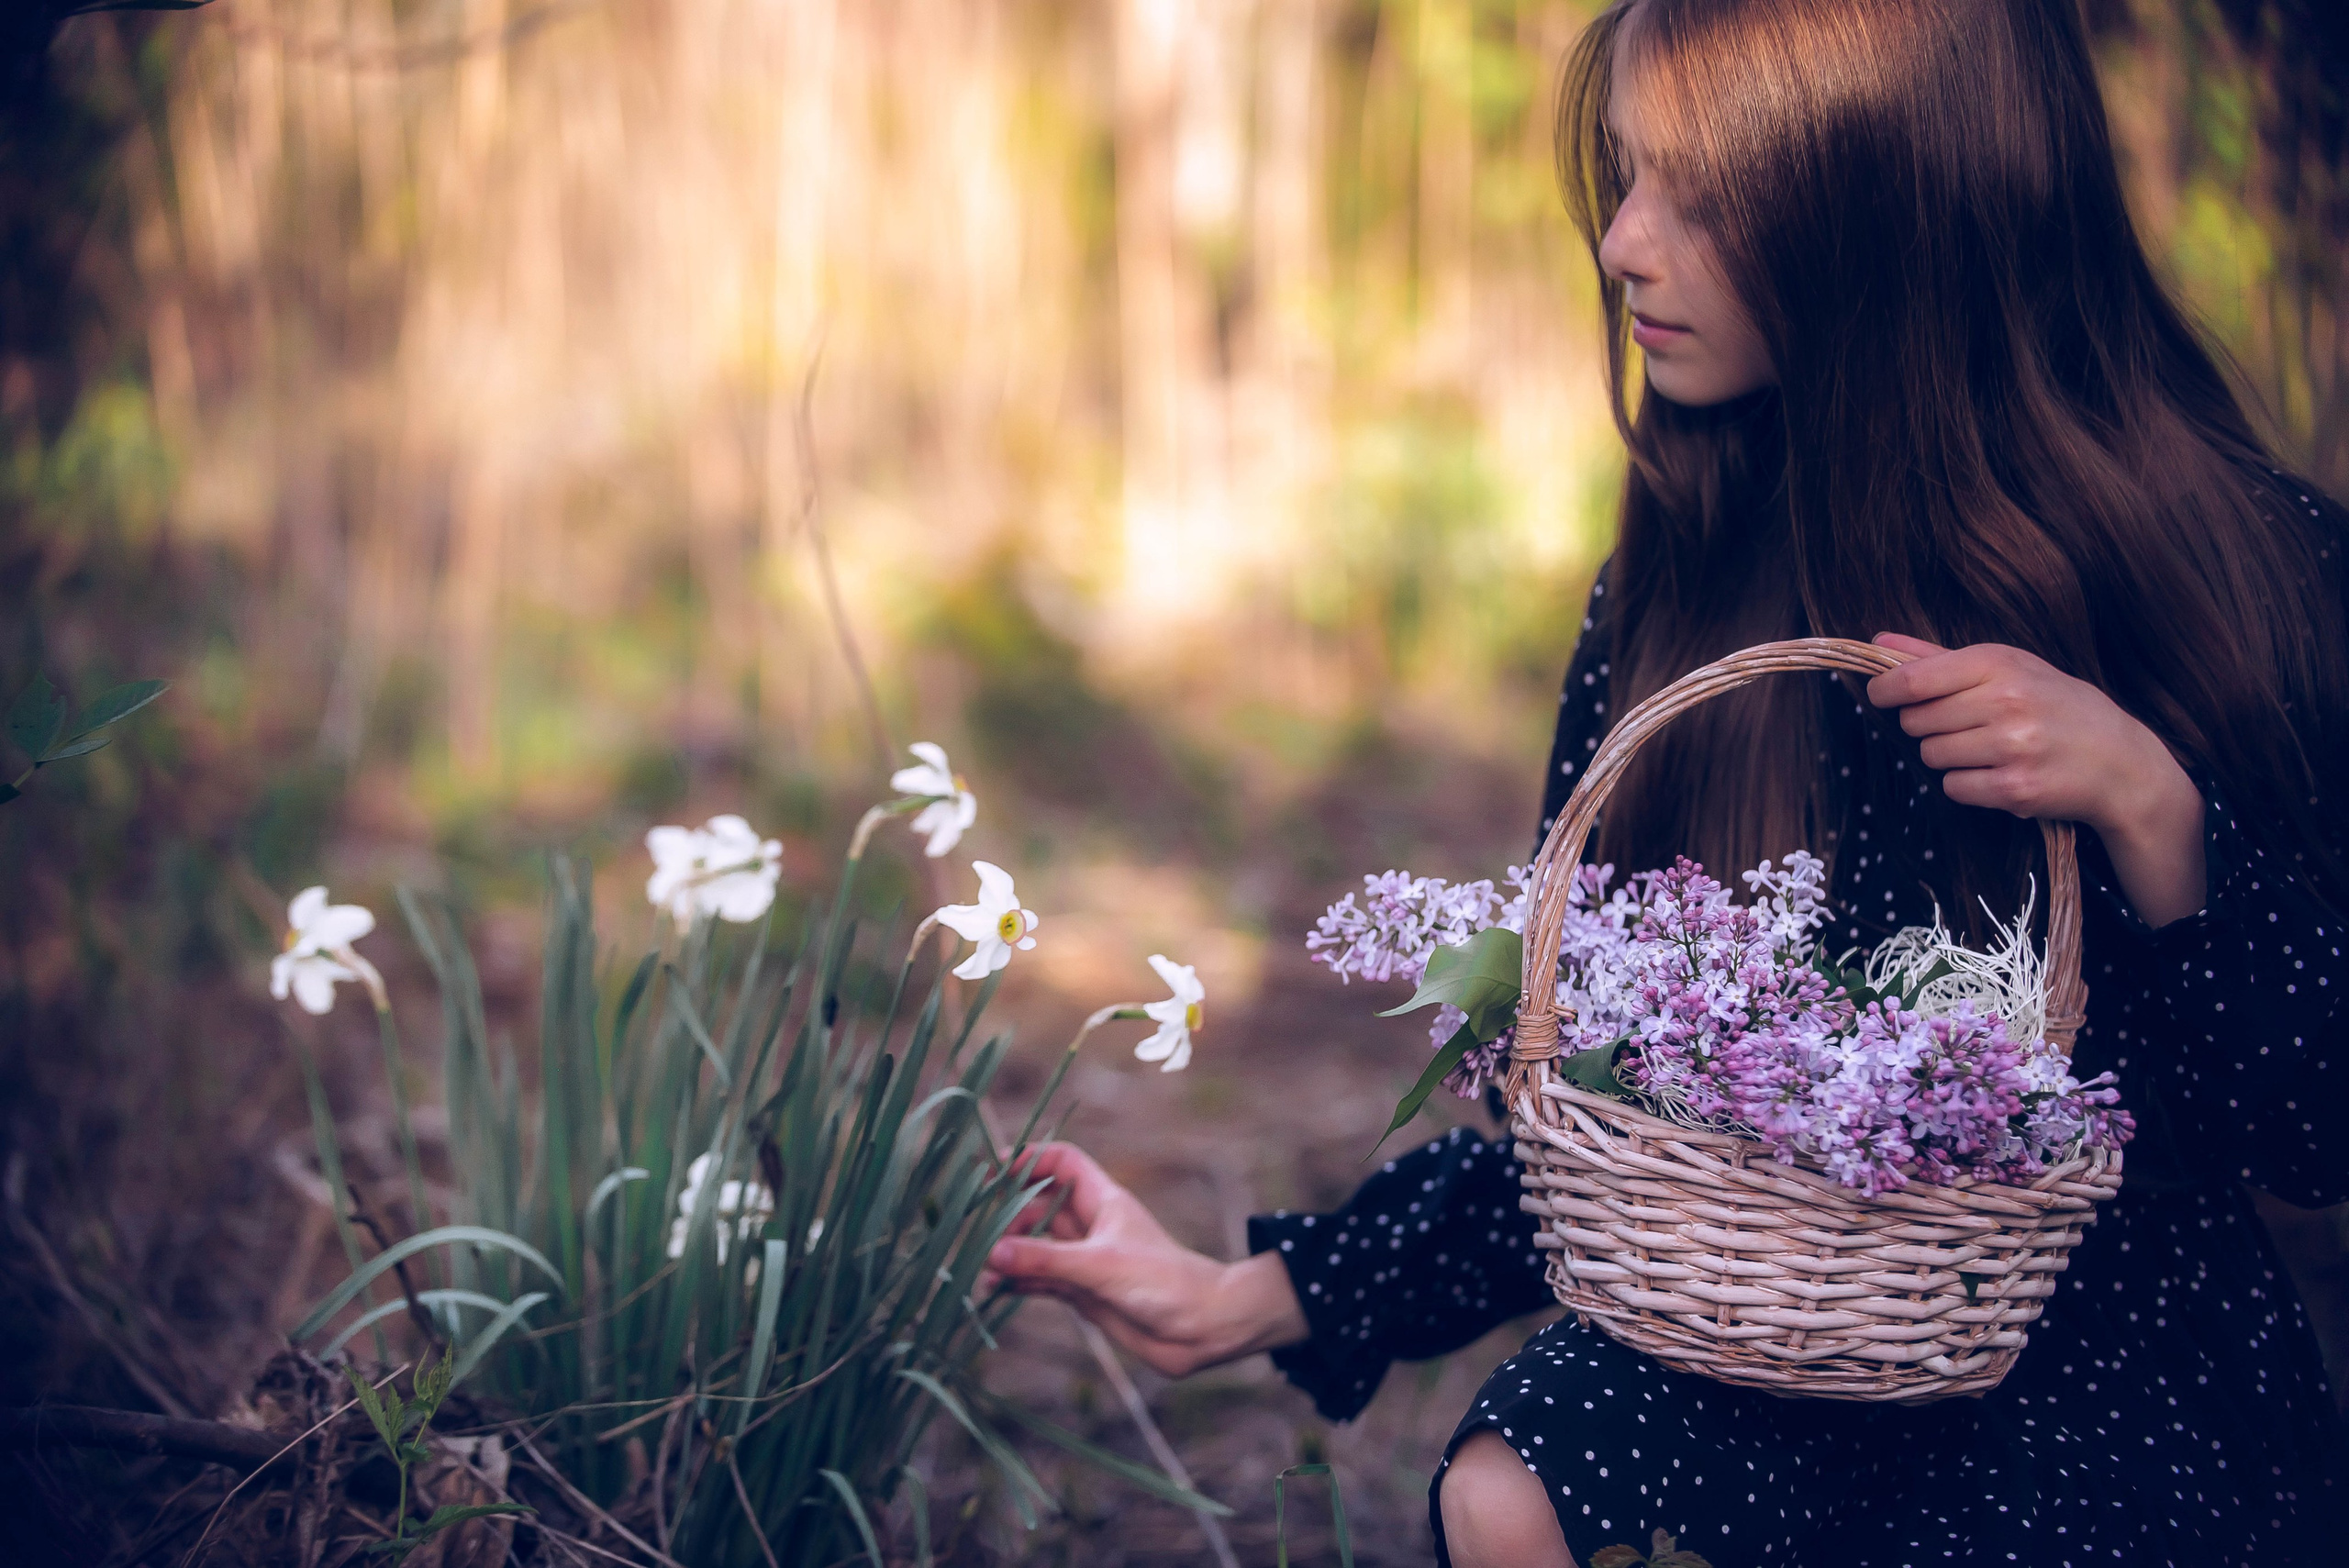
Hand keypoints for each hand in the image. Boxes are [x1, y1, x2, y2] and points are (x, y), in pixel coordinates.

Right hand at [987, 1143, 1308, 1377]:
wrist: (1202, 1328)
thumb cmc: (1164, 1282)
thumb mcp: (1100, 1265)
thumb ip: (1046, 1260)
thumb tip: (993, 1252)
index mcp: (1104, 1202)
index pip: (1063, 1163)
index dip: (1033, 1159)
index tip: (997, 1168)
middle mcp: (1093, 1228)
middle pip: (1041, 1206)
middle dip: (1010, 1213)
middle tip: (982, 1231)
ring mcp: (1087, 1261)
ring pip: (1037, 1247)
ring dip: (1010, 1252)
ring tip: (982, 1265)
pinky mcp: (1084, 1293)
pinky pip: (1042, 1281)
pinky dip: (1018, 1283)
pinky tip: (995, 1290)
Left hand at [1865, 633, 2207, 925]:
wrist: (2121, 761)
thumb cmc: (2057, 706)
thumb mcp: (2009, 667)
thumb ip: (1938, 656)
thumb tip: (1878, 643)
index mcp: (2000, 664)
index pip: (1913, 680)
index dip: (1885, 690)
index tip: (1882, 695)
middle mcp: (2006, 703)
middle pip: (1916, 720)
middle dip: (1928, 724)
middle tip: (1965, 724)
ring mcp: (2012, 747)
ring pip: (1931, 755)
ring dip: (1949, 756)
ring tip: (1988, 748)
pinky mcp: (2015, 789)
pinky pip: (1953, 788)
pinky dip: (1967, 784)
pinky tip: (1997, 773)